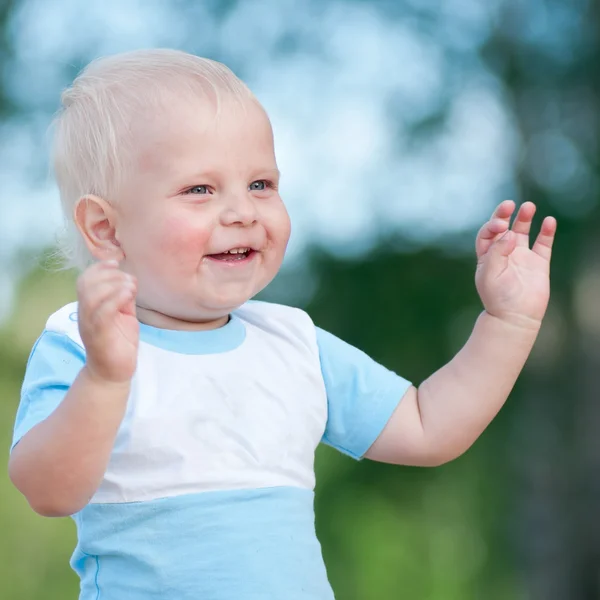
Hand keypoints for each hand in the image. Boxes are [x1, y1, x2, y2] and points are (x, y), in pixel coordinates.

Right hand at [76, 260, 138, 383]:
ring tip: (131, 286)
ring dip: (113, 285)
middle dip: (110, 275)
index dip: (99, 268)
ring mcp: (90, 325)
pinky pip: (102, 314)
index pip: (85, 280)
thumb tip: (130, 279)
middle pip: (86, 284)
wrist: (113, 373)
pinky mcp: (99, 336)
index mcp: (89, 306)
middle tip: (129, 280)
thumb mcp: (123, 314)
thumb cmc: (119, 342)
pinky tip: (129, 295)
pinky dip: (115, 300)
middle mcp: (85, 314)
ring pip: (92, 297)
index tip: (116, 262)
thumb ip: (124, 297)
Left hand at [475, 200, 556, 329]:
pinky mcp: (538, 262)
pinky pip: (543, 243)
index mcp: (486, 255)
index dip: (493, 225)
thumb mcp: (489, 274)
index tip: (502, 225)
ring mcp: (521, 256)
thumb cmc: (497, 297)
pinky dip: (546, 231)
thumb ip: (497, 252)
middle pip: (502, 227)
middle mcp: (503, 252)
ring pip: (522, 231)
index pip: (487, 233)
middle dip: (504, 214)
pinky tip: (549, 221)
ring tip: (529, 206)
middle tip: (510, 205)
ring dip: (524, 217)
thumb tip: (510, 233)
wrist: (516, 317)